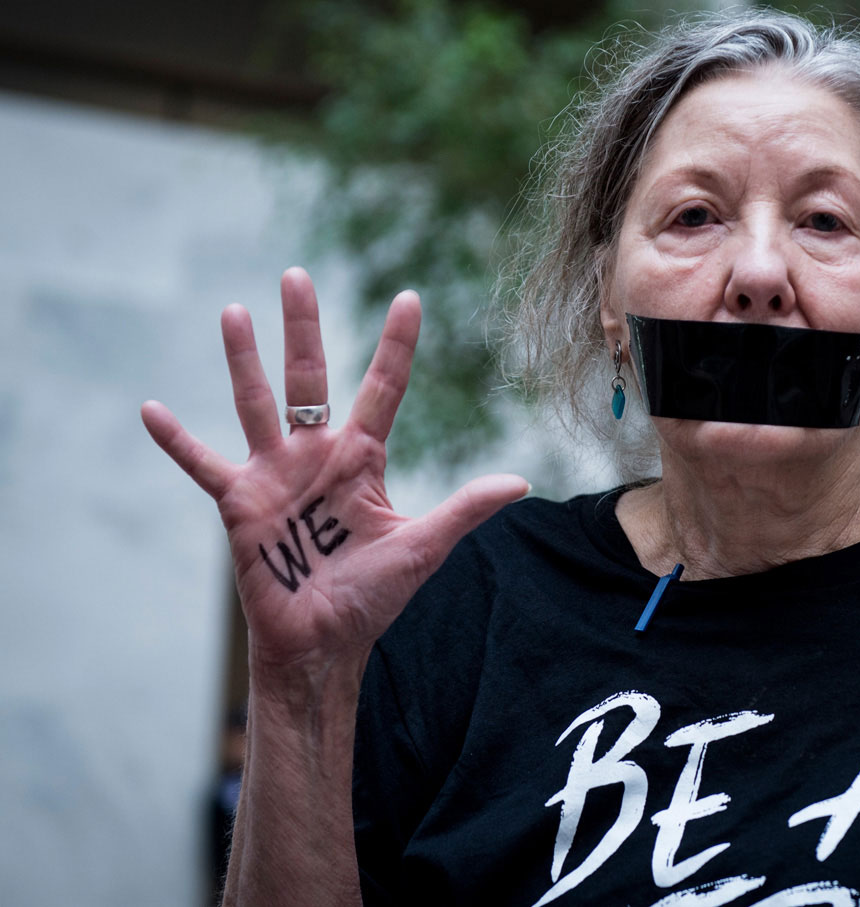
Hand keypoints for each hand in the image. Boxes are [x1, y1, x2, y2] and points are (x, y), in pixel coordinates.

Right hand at [142, 268, 527, 672]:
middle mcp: (317, 455)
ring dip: (244, 360)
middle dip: (303, 329)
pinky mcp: (240, 503)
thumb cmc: (373, 597)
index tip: (409, 297)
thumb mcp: (423, 547)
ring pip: (256, 404)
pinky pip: (202, 464)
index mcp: (363, 459)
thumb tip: (520, 482)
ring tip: (234, 311)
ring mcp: (275, 474)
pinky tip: (150, 410)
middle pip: (310, 379)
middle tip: (297, 275)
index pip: (384, 388)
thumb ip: (465, 509)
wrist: (324, 643)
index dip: (397, 345)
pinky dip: (177, 441)